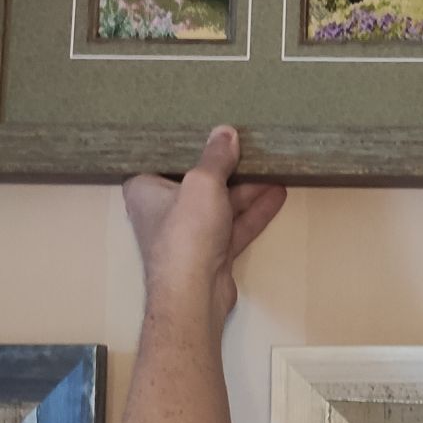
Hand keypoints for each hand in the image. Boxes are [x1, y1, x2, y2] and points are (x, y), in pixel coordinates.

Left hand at [124, 126, 286, 322]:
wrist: (195, 292)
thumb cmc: (186, 231)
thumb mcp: (202, 182)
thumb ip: (216, 156)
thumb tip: (226, 131)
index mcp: (145, 190)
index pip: (164, 161)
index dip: (186, 147)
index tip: (208, 129)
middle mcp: (163, 211)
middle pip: (198, 182)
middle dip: (227, 167)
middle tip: (252, 146)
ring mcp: (189, 234)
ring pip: (221, 205)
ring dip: (247, 189)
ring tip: (274, 167)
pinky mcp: (212, 252)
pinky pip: (234, 225)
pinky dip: (254, 211)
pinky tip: (278, 194)